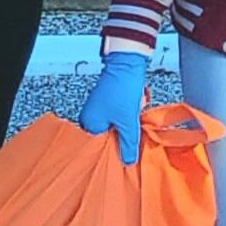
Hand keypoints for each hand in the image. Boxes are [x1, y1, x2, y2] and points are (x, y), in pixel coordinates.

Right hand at [79, 52, 148, 166]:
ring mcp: (99, 109)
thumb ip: (129, 144)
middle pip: (109, 138)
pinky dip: (129, 115)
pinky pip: (120, 116)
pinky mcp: (109, 101)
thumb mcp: (129, 122)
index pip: (100, 148)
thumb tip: (128, 162)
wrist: (128, 62)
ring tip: (135, 113)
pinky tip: (135, 108)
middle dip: (124, 136)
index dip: (115, 152)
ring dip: (128, 125)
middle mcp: (90, 117)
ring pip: (117, 127)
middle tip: (134, 133)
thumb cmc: (122, 89)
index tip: (128, 155)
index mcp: (89, 124)